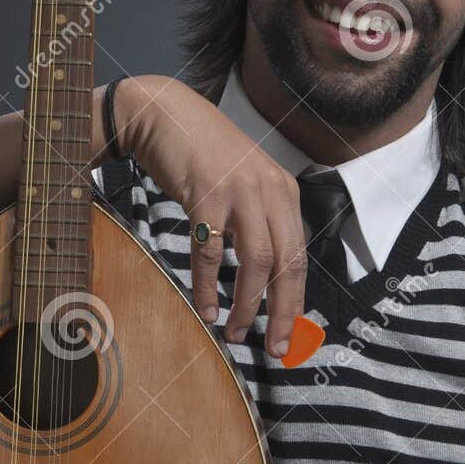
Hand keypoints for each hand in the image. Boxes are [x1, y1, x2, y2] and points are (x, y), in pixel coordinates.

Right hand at [116, 75, 307, 357]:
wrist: (164, 115)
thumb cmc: (201, 156)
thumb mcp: (244, 185)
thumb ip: (259, 221)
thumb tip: (265, 280)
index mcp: (284, 192)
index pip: (300, 257)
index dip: (296, 301)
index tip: (291, 335)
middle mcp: (270, 191)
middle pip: (286, 264)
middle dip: (283, 312)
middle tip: (276, 348)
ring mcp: (240, 191)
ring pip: (256, 262)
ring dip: (248, 304)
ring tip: (237, 332)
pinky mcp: (207, 192)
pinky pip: (211, 251)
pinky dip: (208, 285)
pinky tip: (206, 307)